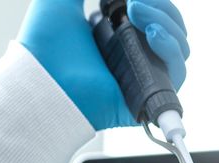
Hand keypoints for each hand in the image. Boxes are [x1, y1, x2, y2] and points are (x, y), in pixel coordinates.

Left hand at [18, 0, 188, 129]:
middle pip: (171, 28)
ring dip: (168, 22)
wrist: (40, 77)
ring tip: (139, 11)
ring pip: (179, 47)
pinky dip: (171, 48)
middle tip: (136, 0)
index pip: (155, 15)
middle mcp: (133, 55)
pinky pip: (176, 73)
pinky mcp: (147, 97)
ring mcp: (142, 76)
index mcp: (118, 33)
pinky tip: (154, 34)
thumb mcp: (63, 0)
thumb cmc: (45, 44)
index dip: (155, 1)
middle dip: (162, 6)